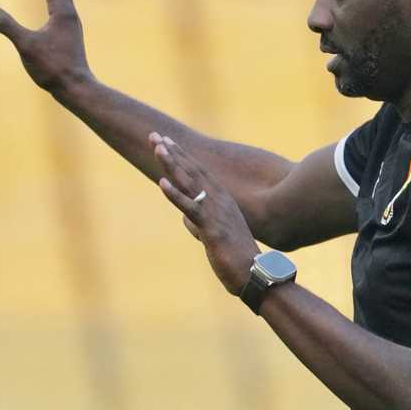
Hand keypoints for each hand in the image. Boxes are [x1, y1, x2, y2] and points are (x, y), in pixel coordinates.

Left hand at [149, 132, 259, 295]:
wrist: (255, 275)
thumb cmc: (236, 257)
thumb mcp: (214, 236)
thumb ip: (199, 224)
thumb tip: (184, 219)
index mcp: (221, 200)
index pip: (197, 172)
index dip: (180, 155)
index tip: (165, 141)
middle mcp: (219, 200)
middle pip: (191, 170)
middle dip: (172, 152)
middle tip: (155, 134)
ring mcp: (216, 212)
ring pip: (190, 183)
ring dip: (173, 164)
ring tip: (158, 147)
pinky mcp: (212, 228)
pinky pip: (191, 208)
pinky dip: (176, 195)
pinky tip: (162, 183)